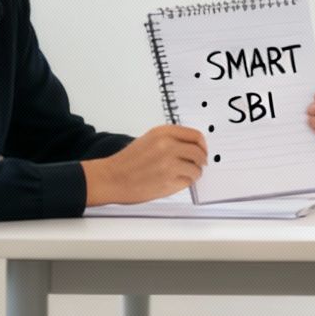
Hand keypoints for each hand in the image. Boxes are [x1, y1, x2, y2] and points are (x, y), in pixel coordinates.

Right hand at [84, 125, 207, 204]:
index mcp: (163, 132)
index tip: (202, 151)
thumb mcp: (149, 139)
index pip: (196, 136)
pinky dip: (185, 182)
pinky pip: (188, 181)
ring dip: (194, 173)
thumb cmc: (128, 161)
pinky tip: (174, 181)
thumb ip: (170, 139)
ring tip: (183, 175)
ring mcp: (169, 164)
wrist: (112, 178)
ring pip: (196, 169)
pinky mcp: (168, 181)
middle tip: (198, 165)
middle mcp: (168, 146)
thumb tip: (193, 146)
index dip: (202, 145)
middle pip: (199, 153)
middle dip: (201, 160)